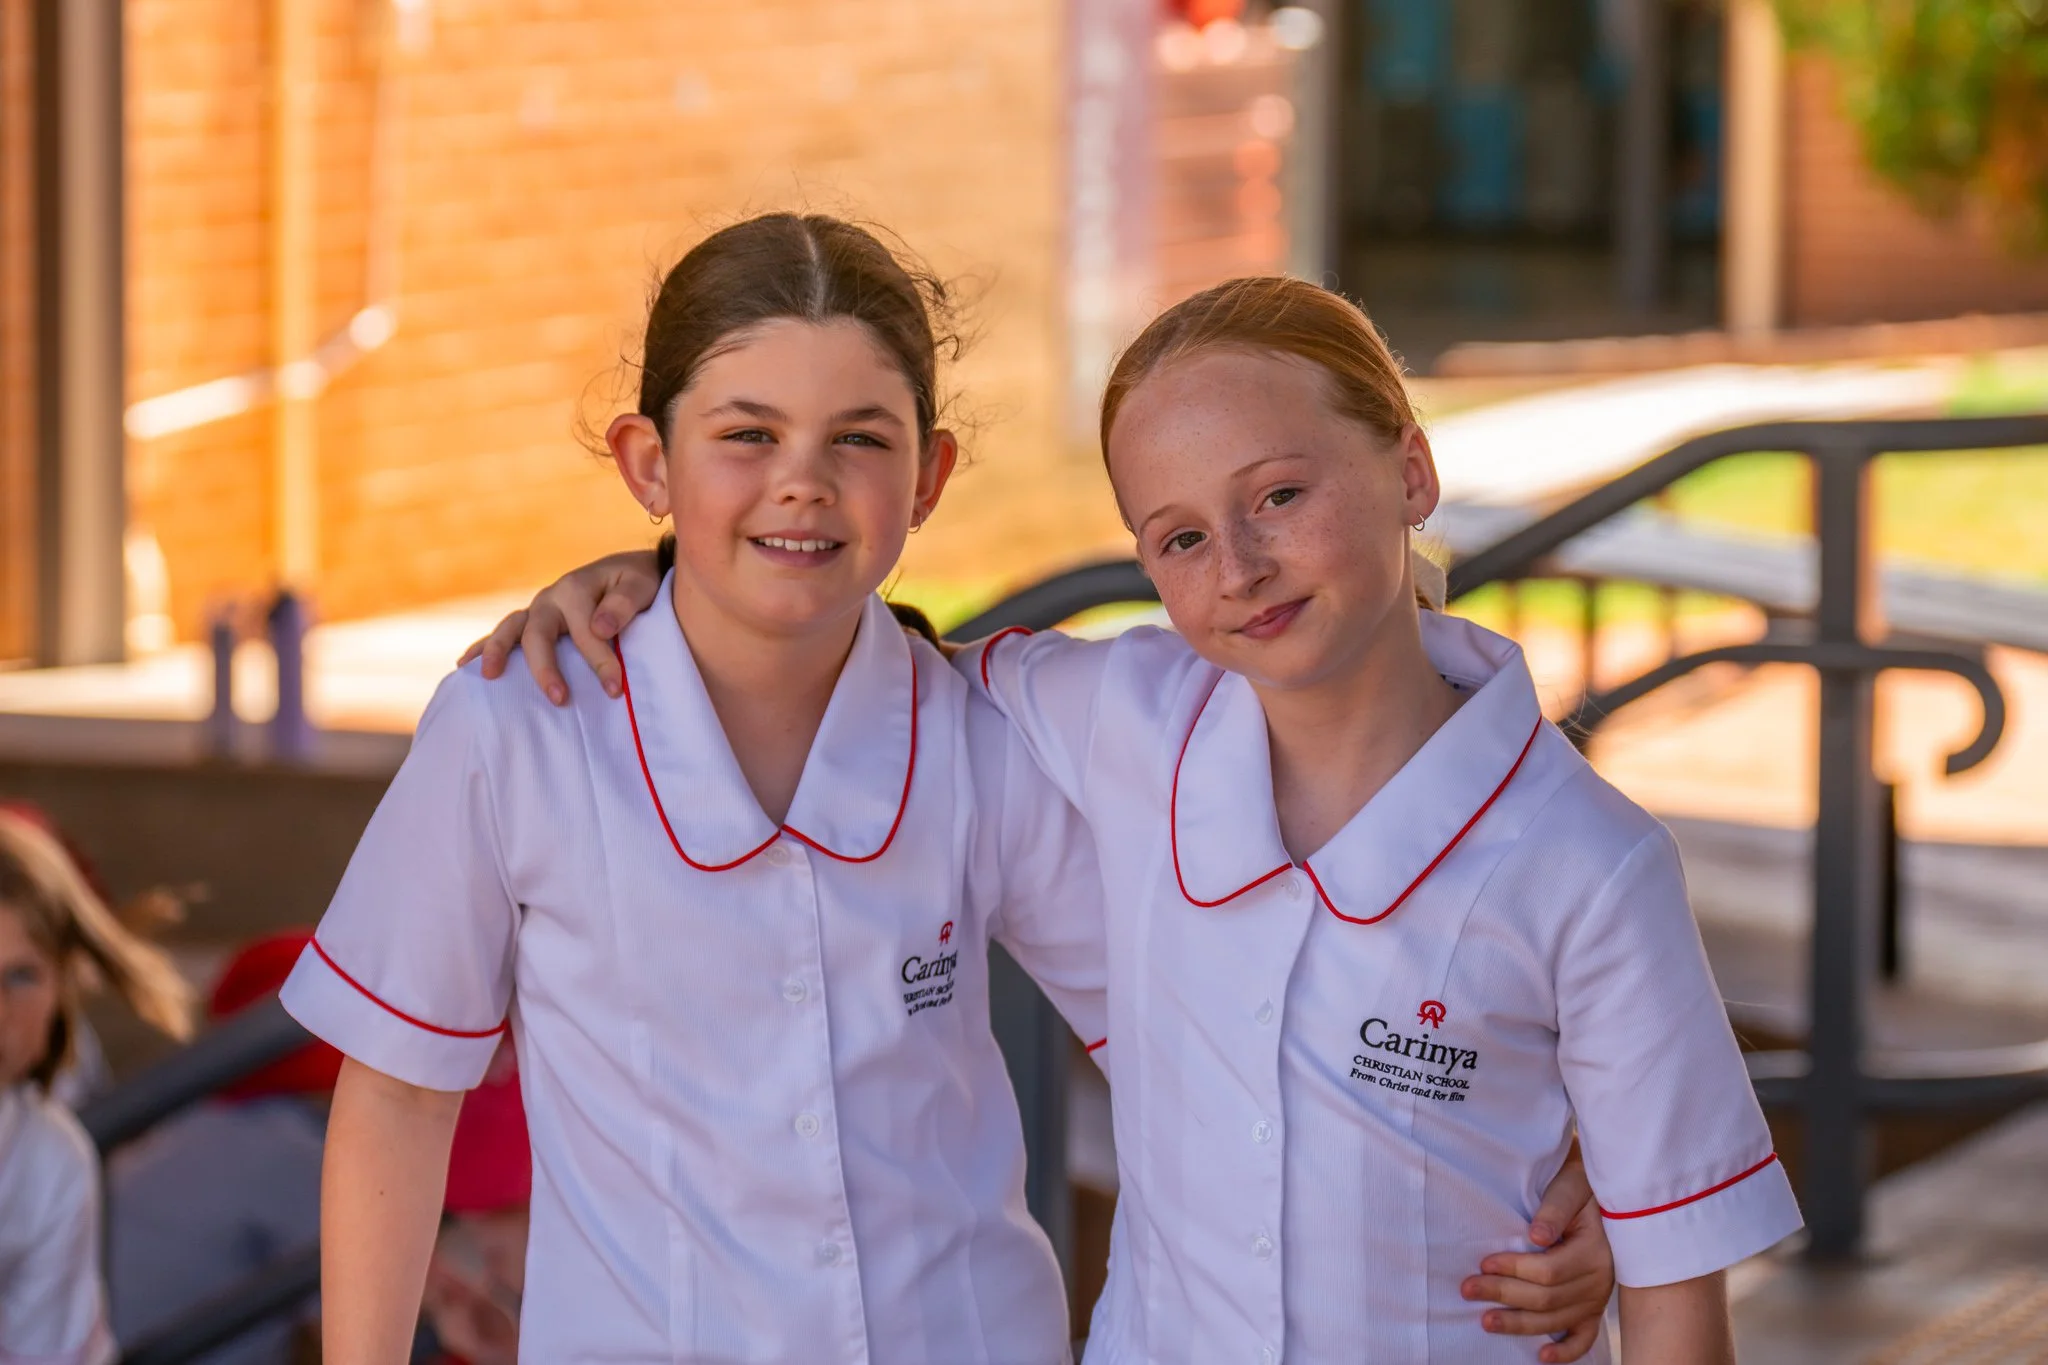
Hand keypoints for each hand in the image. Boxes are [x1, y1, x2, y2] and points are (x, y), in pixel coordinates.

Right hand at [457, 550, 662, 704]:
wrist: (630, 573)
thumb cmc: (637, 582)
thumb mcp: (641, 585)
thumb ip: (623, 604)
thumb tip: (599, 627)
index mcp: (577, 588)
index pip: (585, 631)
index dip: (599, 661)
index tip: (615, 689)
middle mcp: (551, 598)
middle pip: (538, 633)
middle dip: (546, 668)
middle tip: (560, 699)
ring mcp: (537, 610)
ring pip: (510, 630)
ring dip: (498, 653)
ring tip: (490, 677)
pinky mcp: (531, 622)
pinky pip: (503, 634)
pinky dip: (483, 648)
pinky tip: (465, 666)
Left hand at [1461, 1158, 1613, 1362]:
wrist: (1605, 1195)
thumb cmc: (1581, 1187)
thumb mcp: (1570, 1187)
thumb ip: (1555, 1208)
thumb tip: (1537, 1236)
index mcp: (1594, 1251)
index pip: (1549, 1271)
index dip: (1514, 1269)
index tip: (1484, 1263)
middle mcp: (1600, 1280)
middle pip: (1547, 1299)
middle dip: (1503, 1295)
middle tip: (1467, 1288)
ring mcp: (1598, 1298)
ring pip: (1556, 1321)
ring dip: (1519, 1325)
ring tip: (1486, 1321)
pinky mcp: (1594, 1309)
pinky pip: (1583, 1339)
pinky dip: (1565, 1352)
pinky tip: (1540, 1355)